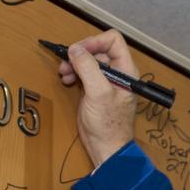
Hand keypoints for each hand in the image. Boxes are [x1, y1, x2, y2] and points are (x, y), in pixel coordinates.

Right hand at [55, 28, 138, 168]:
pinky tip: (66, 80)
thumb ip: (88, 68)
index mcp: (125, 70)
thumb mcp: (99, 93)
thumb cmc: (109, 125)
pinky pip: (83, 73)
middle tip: (66, 62)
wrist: (105, 147)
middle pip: (97, 50)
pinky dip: (73, 73)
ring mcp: (105, 81)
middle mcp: (117, 73)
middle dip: (80, 54)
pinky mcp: (94, 90)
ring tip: (64, 73)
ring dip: (74, 63)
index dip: (95, 41)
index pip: (113, 41)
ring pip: (88, 61)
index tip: (79, 50)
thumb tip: (75, 50)